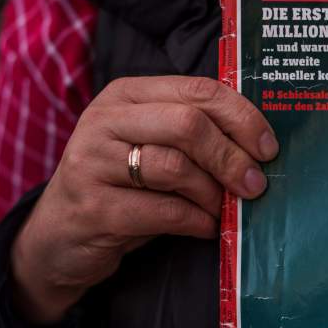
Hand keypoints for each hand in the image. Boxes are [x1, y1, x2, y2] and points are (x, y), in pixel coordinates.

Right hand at [11, 76, 276, 323]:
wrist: (59, 237)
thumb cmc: (121, 187)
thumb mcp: (152, 147)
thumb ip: (194, 136)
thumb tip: (261, 148)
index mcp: (127, 95)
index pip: (198, 91)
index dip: (243, 118)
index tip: (268, 149)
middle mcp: (105, 120)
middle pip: (188, 125)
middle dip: (231, 157)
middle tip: (255, 185)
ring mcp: (92, 162)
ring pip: (175, 167)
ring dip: (213, 194)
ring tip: (223, 209)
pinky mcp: (93, 208)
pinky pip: (163, 211)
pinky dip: (196, 221)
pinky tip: (205, 227)